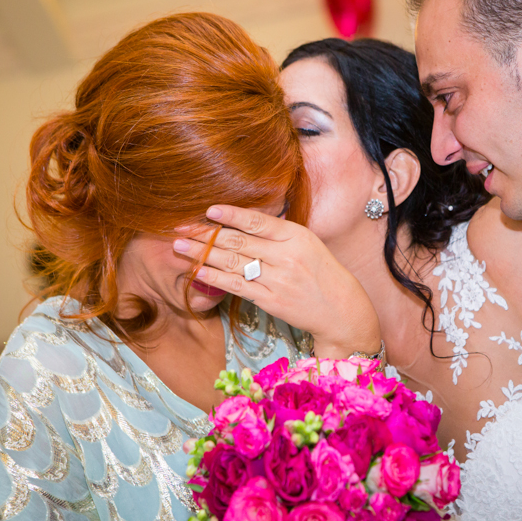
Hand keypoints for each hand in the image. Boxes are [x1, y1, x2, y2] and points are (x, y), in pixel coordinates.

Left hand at [174, 205, 381, 359]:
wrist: (342, 311)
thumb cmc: (324, 274)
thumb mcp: (309, 244)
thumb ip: (280, 233)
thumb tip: (245, 220)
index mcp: (297, 236)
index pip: (258, 221)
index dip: (231, 215)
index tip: (208, 209)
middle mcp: (287, 256)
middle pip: (239, 241)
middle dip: (206, 233)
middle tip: (181, 226)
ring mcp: (278, 280)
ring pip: (233, 262)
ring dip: (203, 253)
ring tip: (180, 246)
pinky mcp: (271, 301)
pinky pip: (237, 286)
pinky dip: (215, 277)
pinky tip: (198, 270)